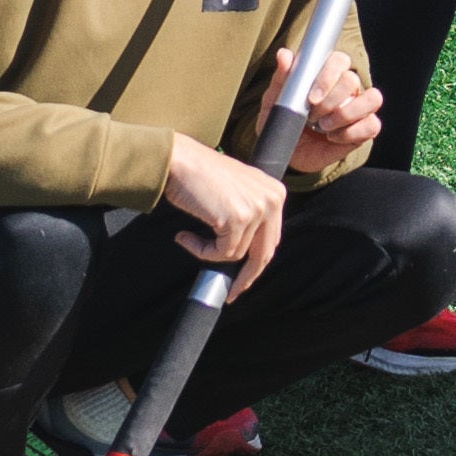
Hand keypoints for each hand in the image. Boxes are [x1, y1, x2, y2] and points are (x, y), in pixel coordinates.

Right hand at [158, 135, 287, 272]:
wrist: (180, 161)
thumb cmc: (199, 177)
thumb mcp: (236, 193)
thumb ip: (249, 215)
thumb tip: (246, 253)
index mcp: (275, 193)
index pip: (271, 238)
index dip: (256, 262)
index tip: (243, 279)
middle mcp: (273, 199)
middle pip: (264, 252)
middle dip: (246, 277)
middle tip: (231, 293)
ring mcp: (258, 208)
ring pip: (236, 254)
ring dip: (209, 253)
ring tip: (189, 238)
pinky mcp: (238, 218)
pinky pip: (221, 253)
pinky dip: (201, 250)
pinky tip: (185, 236)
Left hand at [284, 69, 385, 169]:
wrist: (287, 152)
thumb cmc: (285, 121)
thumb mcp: (276, 100)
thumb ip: (283, 78)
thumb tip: (284, 55)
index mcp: (328, 75)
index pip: (340, 60)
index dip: (328, 76)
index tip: (311, 98)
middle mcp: (348, 88)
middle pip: (352, 80)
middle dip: (330, 101)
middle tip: (312, 116)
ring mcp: (359, 108)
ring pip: (372, 99)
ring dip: (347, 113)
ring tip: (325, 126)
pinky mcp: (365, 129)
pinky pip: (372, 125)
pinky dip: (351, 133)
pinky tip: (333, 138)